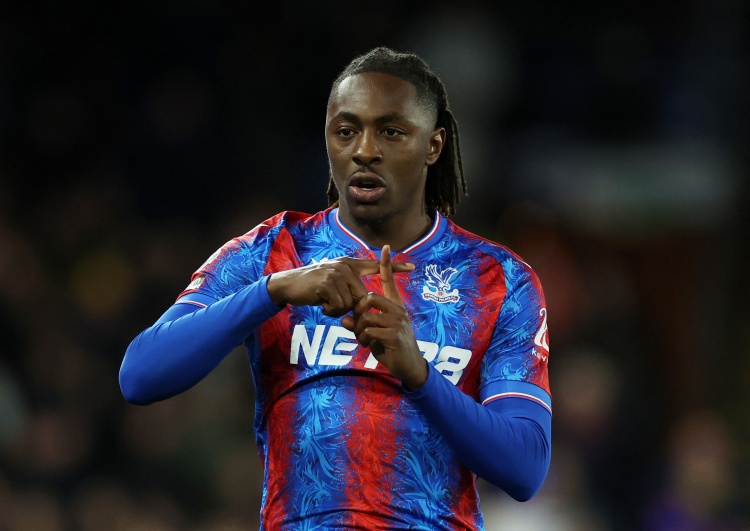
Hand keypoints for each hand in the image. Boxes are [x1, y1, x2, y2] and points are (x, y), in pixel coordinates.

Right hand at [267, 255, 414, 317]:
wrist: (289, 285)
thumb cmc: (312, 287)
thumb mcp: (333, 283)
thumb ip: (349, 288)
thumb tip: (363, 302)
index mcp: (349, 265)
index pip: (375, 265)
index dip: (394, 267)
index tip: (413, 267)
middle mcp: (345, 265)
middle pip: (362, 296)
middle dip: (349, 307)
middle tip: (332, 304)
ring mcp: (336, 272)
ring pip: (350, 303)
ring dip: (337, 309)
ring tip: (324, 301)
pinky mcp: (328, 282)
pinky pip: (339, 306)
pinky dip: (330, 311)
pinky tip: (320, 303)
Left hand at [341, 246, 427, 389]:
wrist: (409, 367)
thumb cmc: (392, 349)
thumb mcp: (373, 335)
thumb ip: (360, 325)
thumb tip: (344, 320)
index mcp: (395, 306)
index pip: (389, 281)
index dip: (386, 264)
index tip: (385, 247)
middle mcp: (399, 310)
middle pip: (369, 297)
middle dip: (358, 312)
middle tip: (359, 326)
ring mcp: (398, 322)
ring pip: (366, 317)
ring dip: (360, 331)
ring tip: (365, 340)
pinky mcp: (394, 335)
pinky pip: (368, 331)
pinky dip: (363, 339)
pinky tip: (370, 345)